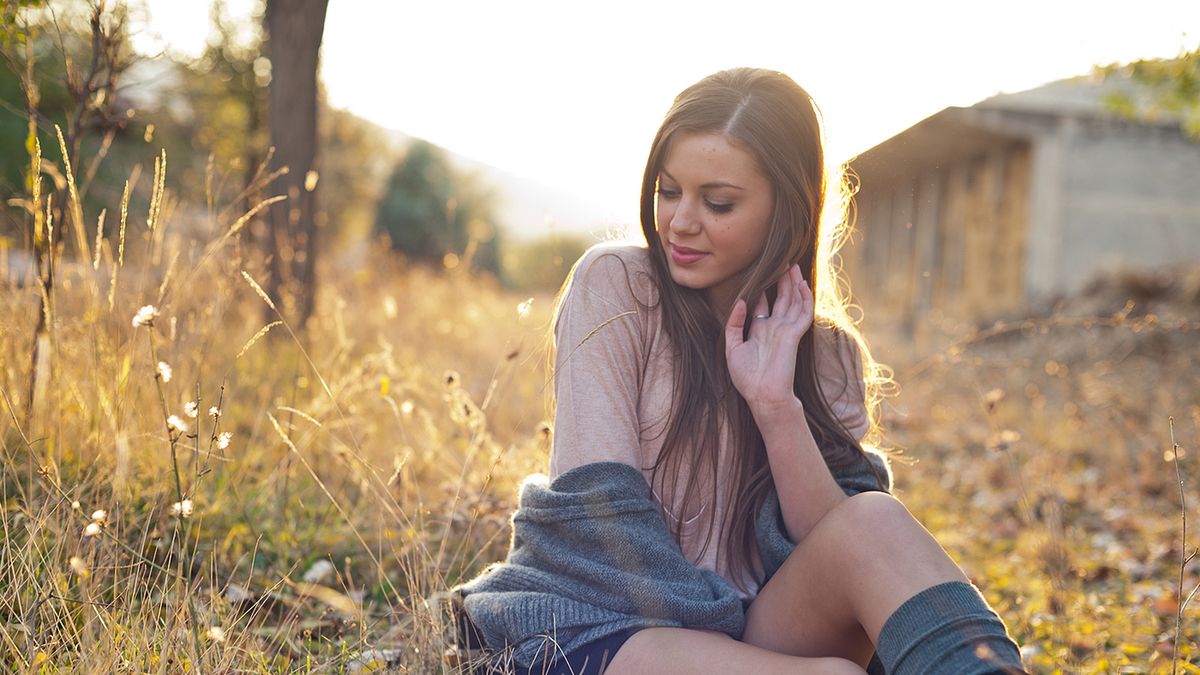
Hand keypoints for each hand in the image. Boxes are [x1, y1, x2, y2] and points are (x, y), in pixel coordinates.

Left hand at [724, 264, 813, 418]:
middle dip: (782, 282)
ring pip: (794, 302)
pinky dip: (804, 298)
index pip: (763, 305)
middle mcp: (775, 328)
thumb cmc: (747, 378)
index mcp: (761, 331)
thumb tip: (740, 302)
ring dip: (794, 285)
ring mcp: (786, 331)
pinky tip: (802, 284)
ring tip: (793, 267)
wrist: (763, 396)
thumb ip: (734, 324)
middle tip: (783, 263)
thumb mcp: (733, 348)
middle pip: (781, 299)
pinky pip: (803, 313)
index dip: (763, 290)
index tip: (761, 274)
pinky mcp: (794, 335)